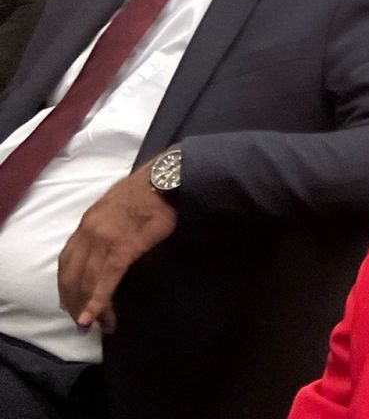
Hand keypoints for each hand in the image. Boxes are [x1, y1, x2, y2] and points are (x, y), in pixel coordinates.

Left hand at [58, 161, 176, 333]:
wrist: (166, 178)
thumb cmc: (148, 189)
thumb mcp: (117, 204)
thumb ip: (108, 224)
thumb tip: (111, 242)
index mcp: (87, 223)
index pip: (68, 261)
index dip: (67, 285)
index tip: (72, 302)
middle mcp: (89, 233)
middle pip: (71, 276)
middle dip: (74, 302)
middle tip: (83, 323)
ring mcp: (104, 240)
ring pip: (86, 281)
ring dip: (87, 307)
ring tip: (95, 326)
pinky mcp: (124, 247)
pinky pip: (107, 279)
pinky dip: (98, 301)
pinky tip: (96, 317)